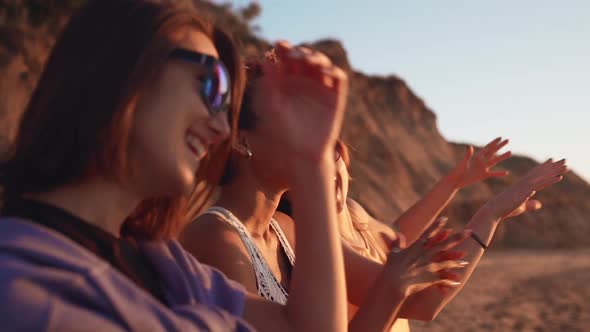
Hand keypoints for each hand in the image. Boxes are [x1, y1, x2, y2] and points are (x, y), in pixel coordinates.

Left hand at [251, 41, 348, 164]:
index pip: (287, 57)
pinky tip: (323, 72)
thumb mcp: (272, 107)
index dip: (284, 48)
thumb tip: (265, 61)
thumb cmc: (282, 134)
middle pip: (305, 56)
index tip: (278, 45)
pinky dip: (333, 72)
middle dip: (300, 51)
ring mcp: (321, 87)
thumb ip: (269, 86)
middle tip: (293, 54)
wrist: (301, 154)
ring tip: (308, 60)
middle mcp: (304, 81)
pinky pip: (338, 78)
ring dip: (316, 57)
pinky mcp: (335, 97)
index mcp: (287, 81)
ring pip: (322, 63)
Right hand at [384, 217, 469, 297]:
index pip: (429, 233)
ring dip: (457, 261)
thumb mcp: (394, 253)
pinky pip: (444, 278)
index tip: (445, 218)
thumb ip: (397, 243)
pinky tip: (457, 281)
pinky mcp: (432, 277)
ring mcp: (430, 265)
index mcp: (417, 247)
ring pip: (448, 261)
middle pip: (445, 244)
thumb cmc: (391, 267)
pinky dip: (450, 280)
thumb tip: (398, 235)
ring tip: (465, 260)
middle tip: (469, 232)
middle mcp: (426, 254)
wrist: (394, 282)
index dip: (437, 225)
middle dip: (458, 237)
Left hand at [449, 137, 511, 187]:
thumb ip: (467, 155)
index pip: (487, 148)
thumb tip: (469, 146)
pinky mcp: (483, 175)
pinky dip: (499, 173)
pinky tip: (507, 172)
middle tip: (508, 140)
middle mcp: (481, 161)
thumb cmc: (457, 171)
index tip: (500, 137)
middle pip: (493, 152)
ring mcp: (482, 168)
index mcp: (476, 156)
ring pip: (495, 161)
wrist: (455, 180)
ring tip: (511, 152)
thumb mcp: (463, 162)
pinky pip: (493, 174)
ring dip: (503, 157)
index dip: (494, 142)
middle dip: (500, 146)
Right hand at [482, 158, 566, 220]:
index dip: (544, 166)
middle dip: (553, 166)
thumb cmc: (505, 208)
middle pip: (541, 172)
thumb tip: (539, 204)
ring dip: (555, 171)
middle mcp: (524, 182)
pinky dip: (550, 180)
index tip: (552, 160)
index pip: (535, 173)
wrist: (494, 209)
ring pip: (543, 176)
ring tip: (566, 166)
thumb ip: (530, 204)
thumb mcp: (521, 207)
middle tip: (564, 160)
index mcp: (522, 184)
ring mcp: (525, 186)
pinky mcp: (526, 191)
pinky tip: (559, 177)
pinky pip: (541, 185)